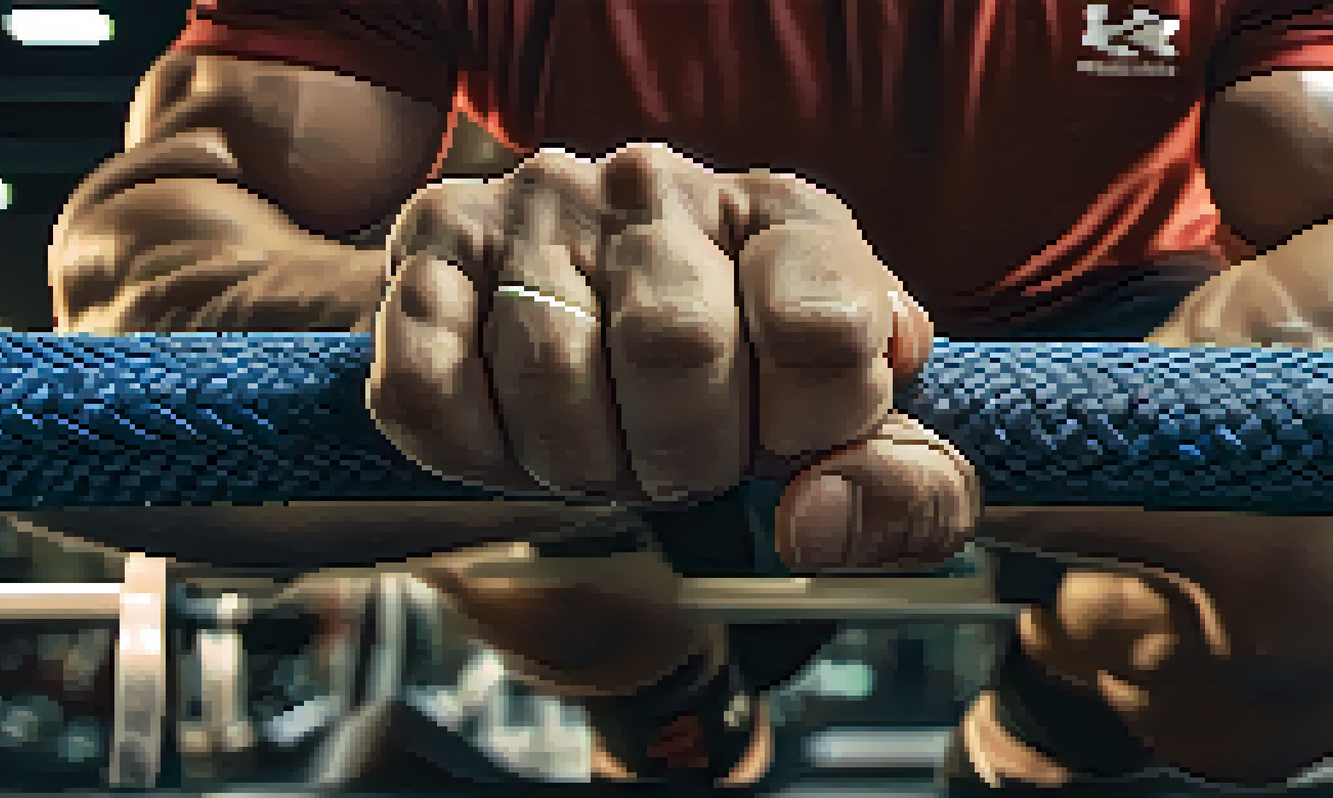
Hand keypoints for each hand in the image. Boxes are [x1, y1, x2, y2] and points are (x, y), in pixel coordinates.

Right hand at [368, 143, 979, 569]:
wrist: (600, 326)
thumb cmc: (744, 392)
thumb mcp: (857, 440)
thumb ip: (903, 492)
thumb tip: (814, 526)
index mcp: (788, 218)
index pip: (826, 324)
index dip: (809, 429)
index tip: (783, 443)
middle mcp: (660, 186)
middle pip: (675, 347)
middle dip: (682, 456)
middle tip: (677, 461)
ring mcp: (537, 204)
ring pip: (547, 377)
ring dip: (580, 463)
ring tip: (602, 444)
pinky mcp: (432, 242)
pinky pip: (429, 387)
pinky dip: (479, 456)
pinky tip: (520, 437)